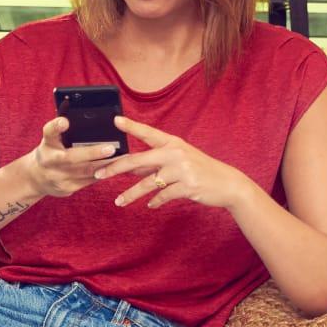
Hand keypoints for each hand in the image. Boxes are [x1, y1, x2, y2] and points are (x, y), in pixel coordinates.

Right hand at [25, 116, 123, 197]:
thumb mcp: (50, 139)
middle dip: (92, 153)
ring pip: (85, 171)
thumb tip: (78, 115)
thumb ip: (61, 129)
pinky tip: (116, 168)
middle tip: (111, 148)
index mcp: (46, 144)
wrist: (36, 178)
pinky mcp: (67, 189)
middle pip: (71, 157)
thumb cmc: (50, 151)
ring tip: (122, 159)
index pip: (49, 132)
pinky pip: (89, 181)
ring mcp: (58, 177)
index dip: (56, 126)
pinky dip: (103, 174)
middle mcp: (49, 161)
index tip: (65, 121)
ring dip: (105, 165)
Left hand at [94, 116, 255, 209]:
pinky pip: (163, 195)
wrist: (227, 183)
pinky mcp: (187, 186)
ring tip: (119, 202)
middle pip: (138, 160)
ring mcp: (182, 170)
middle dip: (115, 168)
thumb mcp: (178, 160)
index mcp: (173, 143)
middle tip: (98, 175)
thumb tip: (129, 167)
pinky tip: (150, 206)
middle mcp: (175, 153)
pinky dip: (155, 202)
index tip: (115, 120)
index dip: (131, 126)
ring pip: (147, 183)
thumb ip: (155, 163)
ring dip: (130, 194)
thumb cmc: (200, 170)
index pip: (148, 133)